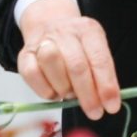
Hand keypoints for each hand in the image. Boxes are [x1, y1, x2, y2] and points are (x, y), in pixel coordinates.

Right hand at [16, 0, 120, 119]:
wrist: (50, 24)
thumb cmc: (78, 45)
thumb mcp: (95, 50)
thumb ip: (102, 73)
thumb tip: (107, 102)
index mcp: (88, 30)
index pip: (100, 59)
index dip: (106, 86)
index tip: (111, 107)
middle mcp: (66, 32)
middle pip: (77, 66)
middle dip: (87, 95)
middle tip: (94, 112)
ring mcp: (43, 41)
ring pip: (52, 64)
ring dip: (64, 88)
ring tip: (70, 95)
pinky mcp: (25, 54)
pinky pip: (32, 74)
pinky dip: (45, 90)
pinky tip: (54, 92)